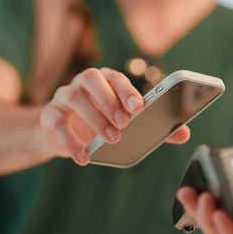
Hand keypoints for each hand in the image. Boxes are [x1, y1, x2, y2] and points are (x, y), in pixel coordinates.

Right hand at [39, 67, 190, 165]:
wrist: (59, 135)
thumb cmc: (98, 125)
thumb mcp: (123, 126)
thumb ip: (151, 127)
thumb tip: (184, 133)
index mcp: (103, 81)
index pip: (114, 76)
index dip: (126, 89)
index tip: (139, 106)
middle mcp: (81, 84)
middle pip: (91, 79)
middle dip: (109, 100)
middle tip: (125, 124)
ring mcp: (62, 97)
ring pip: (73, 97)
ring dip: (94, 118)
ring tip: (111, 139)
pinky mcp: (48, 116)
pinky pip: (56, 122)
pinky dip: (70, 141)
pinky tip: (83, 157)